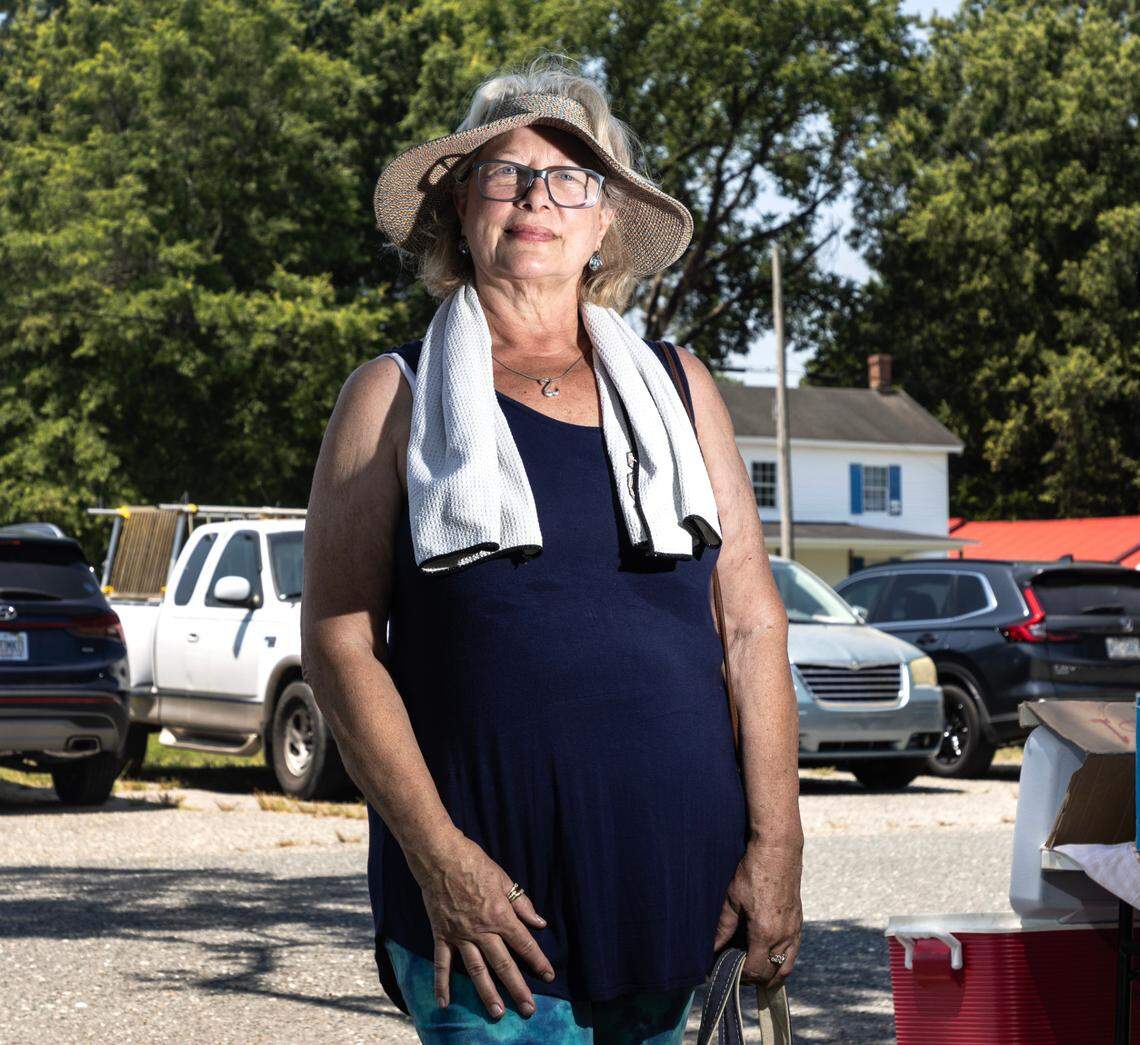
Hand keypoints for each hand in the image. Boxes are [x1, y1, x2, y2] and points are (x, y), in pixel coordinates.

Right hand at [411, 832, 555, 1019]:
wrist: (441, 857)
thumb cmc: (475, 863)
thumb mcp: (503, 879)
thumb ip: (521, 904)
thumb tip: (539, 923)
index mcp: (500, 915)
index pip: (524, 943)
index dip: (538, 960)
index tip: (549, 976)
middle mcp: (482, 930)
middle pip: (503, 964)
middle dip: (518, 987)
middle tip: (529, 1009)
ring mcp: (460, 935)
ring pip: (476, 970)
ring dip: (487, 993)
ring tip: (497, 1012)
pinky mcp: (441, 935)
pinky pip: (442, 963)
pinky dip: (441, 983)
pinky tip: (444, 1003)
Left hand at [712, 836, 803, 989]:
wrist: (778, 850)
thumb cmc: (753, 871)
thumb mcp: (732, 899)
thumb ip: (723, 928)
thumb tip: (713, 948)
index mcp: (765, 933)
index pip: (755, 971)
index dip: (740, 975)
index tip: (726, 969)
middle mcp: (784, 936)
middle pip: (771, 975)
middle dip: (754, 978)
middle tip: (737, 969)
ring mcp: (794, 931)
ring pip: (786, 968)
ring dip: (770, 974)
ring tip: (753, 967)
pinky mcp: (798, 923)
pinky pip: (793, 953)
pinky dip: (781, 961)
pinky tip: (768, 953)